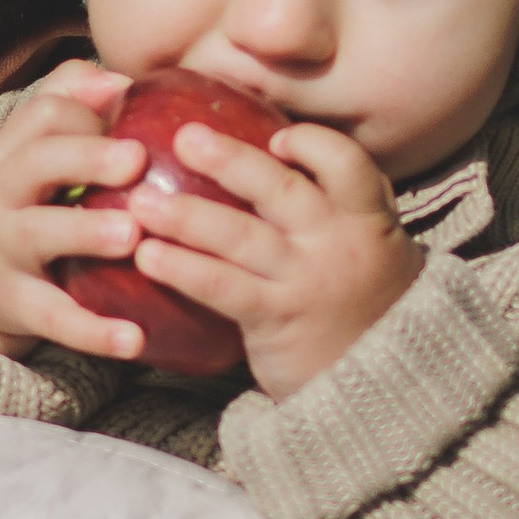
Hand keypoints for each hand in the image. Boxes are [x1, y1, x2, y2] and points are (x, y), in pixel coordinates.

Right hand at [0, 66, 152, 361]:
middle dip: (84, 157)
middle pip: (35, 164)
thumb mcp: (28, 148)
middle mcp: (1, 195)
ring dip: (85, 233)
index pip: (44, 117)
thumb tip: (117, 79)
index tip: (132, 124)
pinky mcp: (16, 305)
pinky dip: (92, 332)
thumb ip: (68, 102)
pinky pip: (54, 317)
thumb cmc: (20, 198)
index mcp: (12, 150)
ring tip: (130, 236)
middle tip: (135, 159)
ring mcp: (4, 250)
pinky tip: (135, 340)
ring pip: (40, 235)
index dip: (86, 115)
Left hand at [125, 113, 420, 396]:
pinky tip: (147, 257)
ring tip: (141, 203)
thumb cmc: (360, 303)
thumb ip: (334, 209)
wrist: (377, 382)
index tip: (278, 136)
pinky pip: (222, 286)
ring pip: (240, 235)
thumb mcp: (369, 248)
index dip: (312, 144)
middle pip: (281, 189)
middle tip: (185, 138)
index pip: (347, 163)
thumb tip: (272, 159)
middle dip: (230, 160)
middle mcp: (338, 241)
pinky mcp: (276, 318)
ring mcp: (306, 280)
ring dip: (187, 215)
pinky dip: (182, 268)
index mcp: (366, 217)